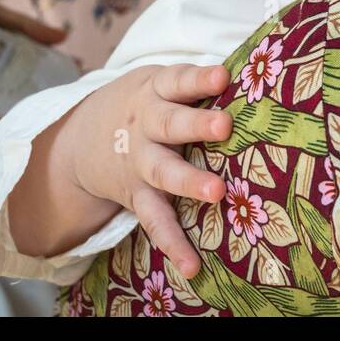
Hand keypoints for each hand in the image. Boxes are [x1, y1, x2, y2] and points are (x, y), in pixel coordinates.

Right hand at [47, 63, 233, 276]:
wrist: (82, 139)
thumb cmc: (146, 104)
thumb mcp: (160, 83)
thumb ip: (197, 83)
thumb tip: (257, 76)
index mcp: (156, 91)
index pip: (179, 81)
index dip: (200, 78)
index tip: (222, 75)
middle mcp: (147, 126)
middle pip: (171, 124)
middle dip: (197, 126)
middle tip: (224, 126)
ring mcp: (140, 163)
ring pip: (164, 172)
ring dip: (189, 182)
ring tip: (216, 193)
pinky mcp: (137, 196)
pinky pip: (155, 220)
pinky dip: (173, 243)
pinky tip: (192, 265)